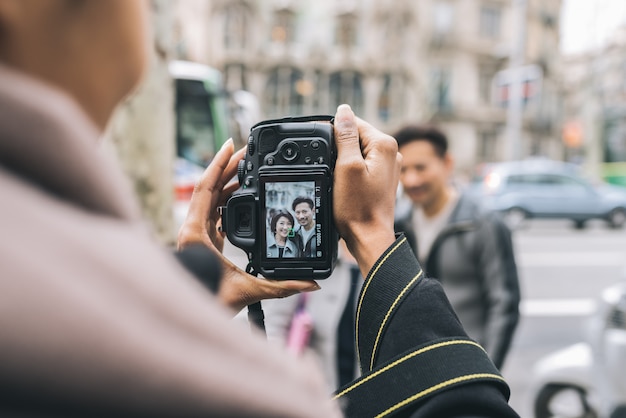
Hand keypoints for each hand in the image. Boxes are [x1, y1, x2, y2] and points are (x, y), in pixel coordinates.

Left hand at [177, 139, 319, 311]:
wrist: (186, 318)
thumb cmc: (206, 302)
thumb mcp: (247, 291)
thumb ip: (280, 286)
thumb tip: (309, 283)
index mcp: (195, 232)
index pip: (205, 187)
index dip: (219, 164)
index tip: (232, 145)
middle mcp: (192, 229)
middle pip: (209, 188)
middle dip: (228, 168)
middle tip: (247, 153)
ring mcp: (196, 234)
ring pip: (210, 200)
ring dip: (228, 184)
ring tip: (247, 172)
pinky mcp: (202, 241)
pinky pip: (213, 213)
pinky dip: (227, 202)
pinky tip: (239, 199)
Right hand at [333, 105, 399, 276]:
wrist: (369, 237)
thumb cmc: (358, 207)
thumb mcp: (346, 166)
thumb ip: (345, 136)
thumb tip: (343, 111)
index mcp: (385, 144)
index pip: (353, 123)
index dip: (335, 136)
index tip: (330, 157)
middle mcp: (391, 152)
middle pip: (355, 137)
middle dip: (340, 151)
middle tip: (337, 174)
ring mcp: (388, 167)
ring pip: (357, 153)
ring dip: (344, 164)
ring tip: (343, 183)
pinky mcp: (382, 179)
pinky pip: (361, 167)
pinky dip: (351, 173)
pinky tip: (348, 188)